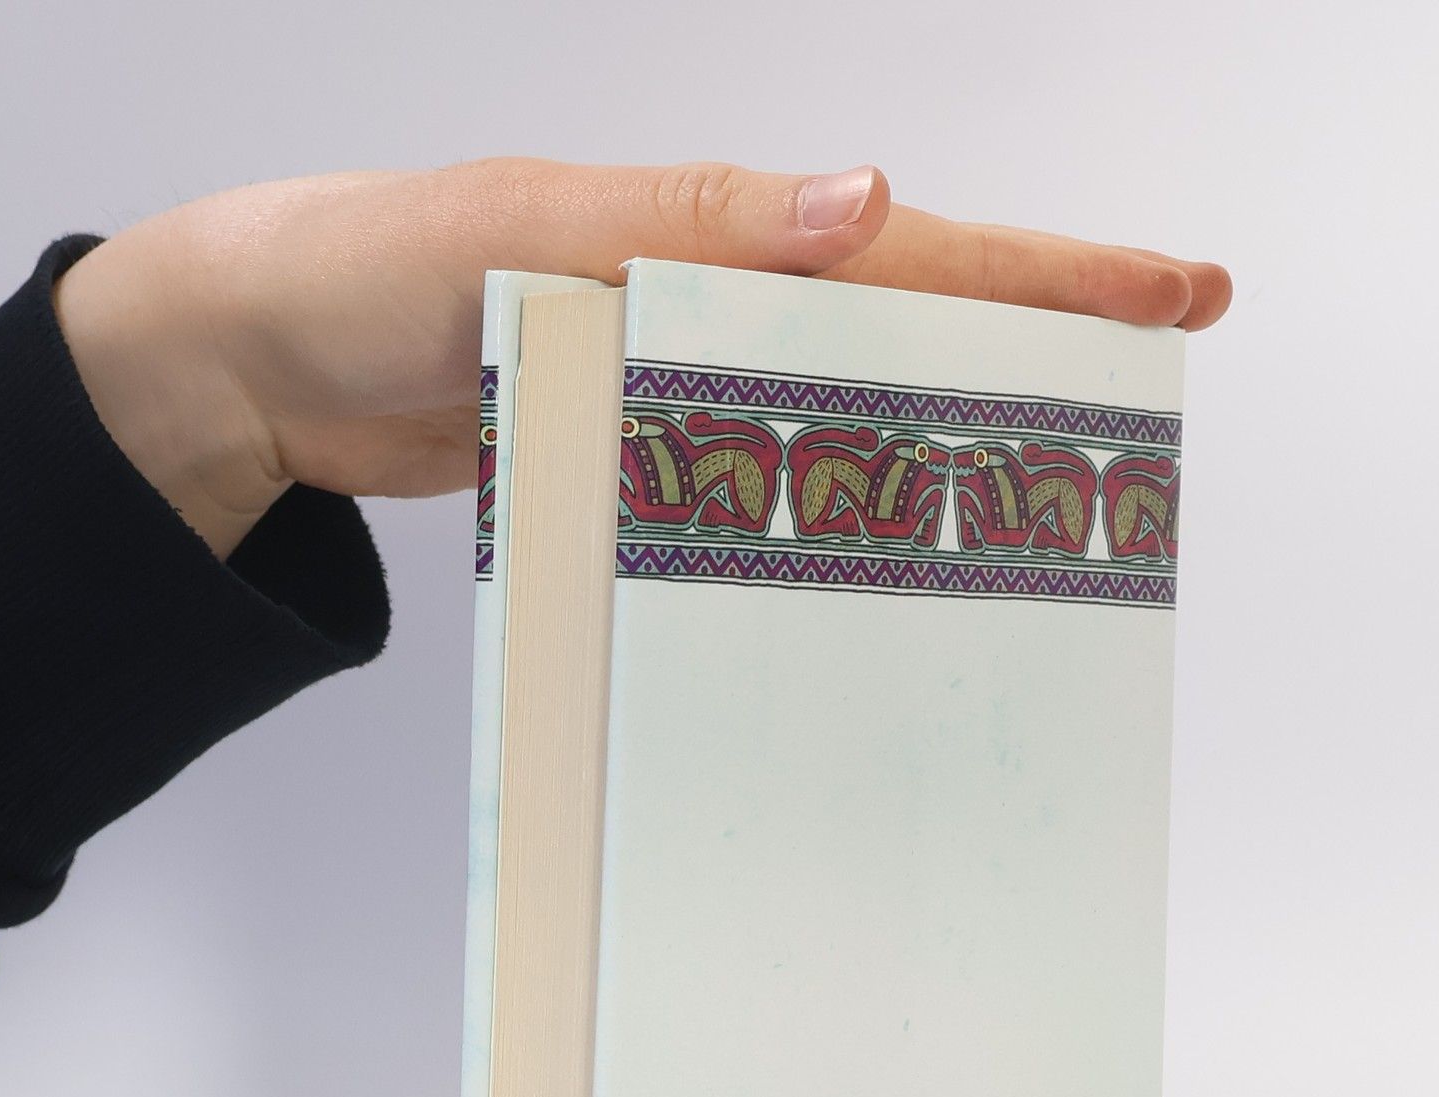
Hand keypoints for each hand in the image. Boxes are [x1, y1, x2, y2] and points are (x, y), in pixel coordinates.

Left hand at [54, 160, 1231, 557]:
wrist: (264, 368)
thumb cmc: (366, 273)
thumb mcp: (514, 231)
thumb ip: (676, 223)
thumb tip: (855, 204)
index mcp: (711, 233)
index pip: (916, 249)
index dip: (1052, 272)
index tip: (1174, 290)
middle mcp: (716, 306)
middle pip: (915, 330)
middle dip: (1043, 354)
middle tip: (1157, 396)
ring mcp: (685, 387)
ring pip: (851, 414)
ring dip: (952, 442)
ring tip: (1061, 493)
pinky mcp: (645, 457)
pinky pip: (768, 480)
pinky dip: (835, 505)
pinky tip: (884, 549)